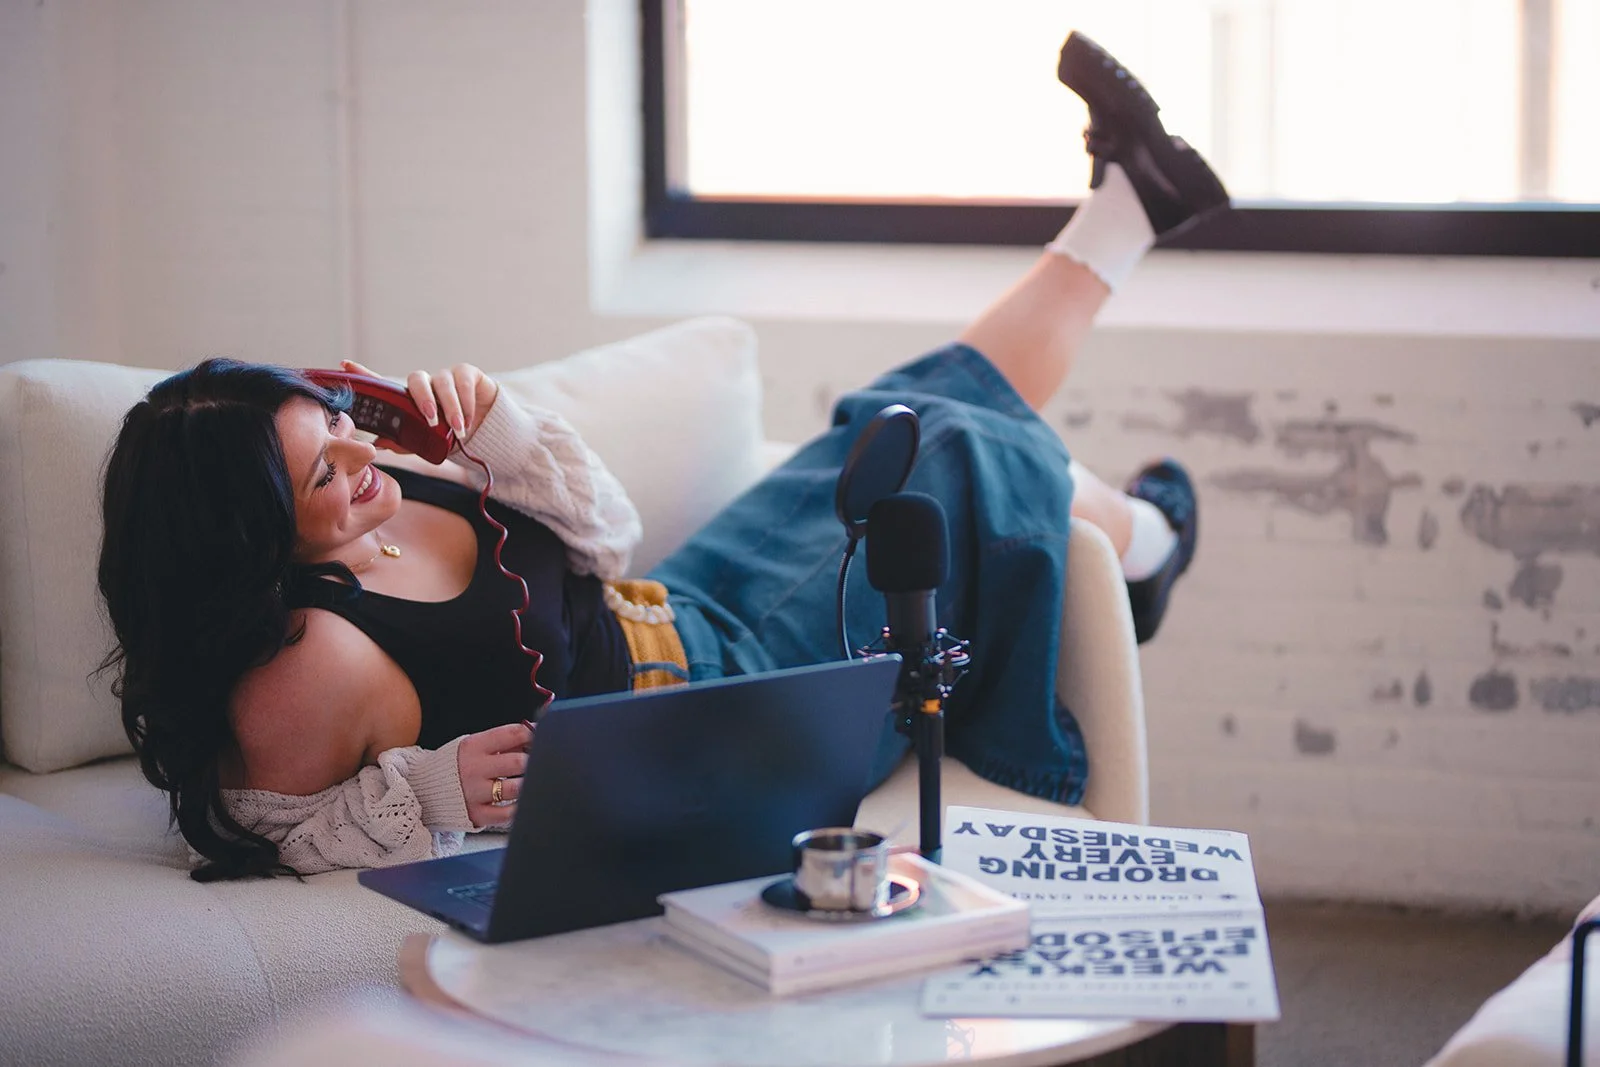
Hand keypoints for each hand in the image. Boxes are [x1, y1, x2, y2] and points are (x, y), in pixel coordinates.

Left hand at [339, 359, 500, 443]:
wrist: (485, 433)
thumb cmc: (449, 435)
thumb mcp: (426, 442)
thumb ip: (404, 442)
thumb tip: (378, 444)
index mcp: (410, 400)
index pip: (384, 385)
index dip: (365, 374)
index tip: (345, 364)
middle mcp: (426, 384)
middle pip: (416, 380)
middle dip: (423, 400)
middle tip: (431, 420)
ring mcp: (446, 377)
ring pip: (443, 384)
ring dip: (451, 408)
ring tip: (457, 429)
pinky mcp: (468, 375)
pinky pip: (464, 383)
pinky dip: (467, 403)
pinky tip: (469, 420)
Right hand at [456, 720, 534, 828]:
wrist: (426, 789)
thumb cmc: (459, 764)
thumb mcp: (475, 746)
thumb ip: (503, 742)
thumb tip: (535, 736)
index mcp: (474, 746)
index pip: (512, 734)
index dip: (533, 734)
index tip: (542, 737)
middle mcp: (474, 768)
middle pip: (518, 762)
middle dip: (533, 761)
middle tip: (539, 763)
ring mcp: (475, 793)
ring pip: (515, 788)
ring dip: (528, 784)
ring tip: (530, 781)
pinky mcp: (476, 814)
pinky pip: (506, 814)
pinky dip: (520, 808)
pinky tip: (523, 801)